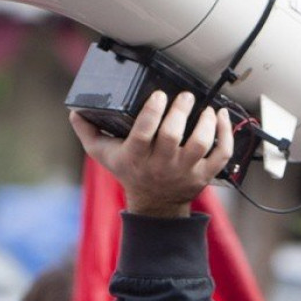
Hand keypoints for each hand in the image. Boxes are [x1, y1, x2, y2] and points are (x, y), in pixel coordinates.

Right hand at [70, 91, 234, 218]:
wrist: (154, 206)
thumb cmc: (130, 172)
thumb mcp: (103, 154)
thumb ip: (87, 132)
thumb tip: (74, 111)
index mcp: (135, 157)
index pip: (144, 133)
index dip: (153, 112)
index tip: (159, 95)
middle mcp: (161, 165)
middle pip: (173, 135)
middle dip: (180, 111)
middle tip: (184, 96)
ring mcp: (185, 171)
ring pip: (200, 143)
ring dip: (206, 122)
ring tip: (205, 108)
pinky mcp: (204, 174)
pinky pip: (221, 154)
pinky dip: (226, 135)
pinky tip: (222, 117)